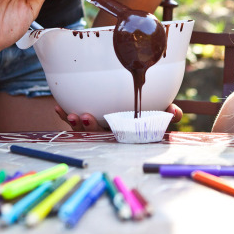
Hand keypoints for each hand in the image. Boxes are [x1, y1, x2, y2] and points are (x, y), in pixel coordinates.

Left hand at [55, 103, 182, 131]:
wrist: (136, 100)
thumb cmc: (149, 111)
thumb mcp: (159, 112)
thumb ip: (168, 113)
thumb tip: (176, 113)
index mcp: (121, 130)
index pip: (109, 133)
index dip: (97, 127)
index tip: (88, 117)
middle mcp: (106, 130)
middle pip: (93, 132)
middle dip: (85, 126)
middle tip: (83, 115)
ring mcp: (96, 125)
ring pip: (82, 129)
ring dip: (75, 122)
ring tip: (71, 113)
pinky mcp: (87, 119)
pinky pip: (74, 118)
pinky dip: (64, 112)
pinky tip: (57, 106)